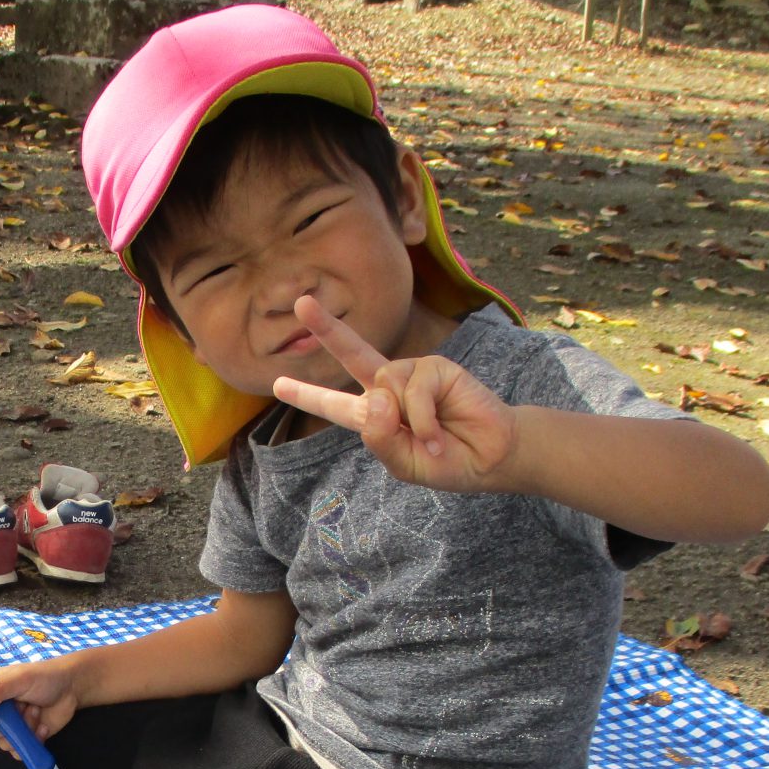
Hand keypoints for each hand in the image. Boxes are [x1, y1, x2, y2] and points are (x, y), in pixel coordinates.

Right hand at [0, 658, 79, 758]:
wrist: (71, 688)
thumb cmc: (42, 677)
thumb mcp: (18, 677)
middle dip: (8, 723)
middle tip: (24, 705)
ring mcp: (8, 727)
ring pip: (3, 744)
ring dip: (24, 730)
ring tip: (36, 711)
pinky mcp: (23, 739)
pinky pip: (19, 752)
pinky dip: (33, 742)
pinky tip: (43, 726)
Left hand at [273, 295, 518, 492]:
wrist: (491, 457)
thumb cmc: (448, 462)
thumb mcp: (404, 464)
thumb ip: (380, 438)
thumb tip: (375, 394)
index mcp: (375, 418)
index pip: (336, 406)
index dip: (308, 395)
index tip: (277, 384)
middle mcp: (390, 390)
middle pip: (353, 355)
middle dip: (327, 329)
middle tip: (302, 304)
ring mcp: (412, 375)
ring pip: (385, 384)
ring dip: (407, 421)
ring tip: (430, 440)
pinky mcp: (436, 367)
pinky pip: (413, 388)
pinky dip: (423, 418)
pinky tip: (439, 432)